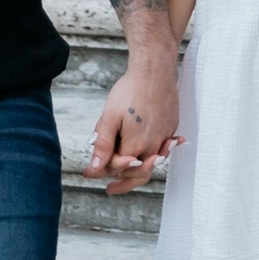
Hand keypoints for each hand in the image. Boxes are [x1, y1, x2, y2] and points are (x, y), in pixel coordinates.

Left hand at [88, 42, 180, 193]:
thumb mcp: (109, 117)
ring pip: (152, 163)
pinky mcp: (172, 127)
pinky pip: (163, 149)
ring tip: (128, 174)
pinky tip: (152, 156)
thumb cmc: (130, 91)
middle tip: (110, 189)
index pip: (117, 167)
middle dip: (123, 184)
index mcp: (135, 146)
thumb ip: (103, 145)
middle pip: (138, 174)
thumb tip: (95, 168)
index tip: (86, 173)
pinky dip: (155, 156)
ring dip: (140, 171)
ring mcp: (165, 137)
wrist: (155, 70)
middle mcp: (153, 146)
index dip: (100, 171)